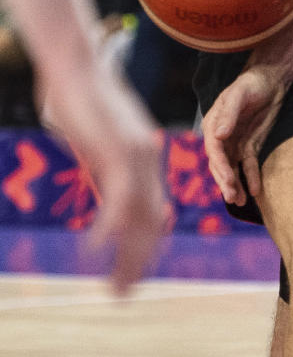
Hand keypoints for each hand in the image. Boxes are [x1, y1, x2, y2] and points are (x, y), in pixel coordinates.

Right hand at [40, 60, 168, 294]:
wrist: (76, 64)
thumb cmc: (75, 94)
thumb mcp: (93, 135)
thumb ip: (100, 158)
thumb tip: (96, 168)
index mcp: (144, 156)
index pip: (154, 209)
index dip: (147, 242)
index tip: (135, 269)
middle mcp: (148, 159)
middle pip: (152, 221)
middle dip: (139, 261)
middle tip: (124, 292)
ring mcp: (138, 157)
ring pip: (140, 219)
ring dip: (127, 258)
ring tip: (114, 288)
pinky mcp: (119, 154)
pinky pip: (119, 202)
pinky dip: (108, 230)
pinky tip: (94, 252)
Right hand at [202, 63, 287, 206]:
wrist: (271, 80)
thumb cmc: (251, 83)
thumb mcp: (239, 93)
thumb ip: (229, 113)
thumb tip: (219, 135)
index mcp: (213, 124)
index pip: (214, 150)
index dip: (220, 166)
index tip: (228, 180)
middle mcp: (221, 137)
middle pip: (220, 163)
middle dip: (225, 181)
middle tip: (233, 198)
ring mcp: (236, 142)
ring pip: (232, 168)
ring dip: (235, 185)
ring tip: (240, 202)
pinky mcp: (250, 145)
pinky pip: (249, 165)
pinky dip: (251, 178)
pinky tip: (255, 191)